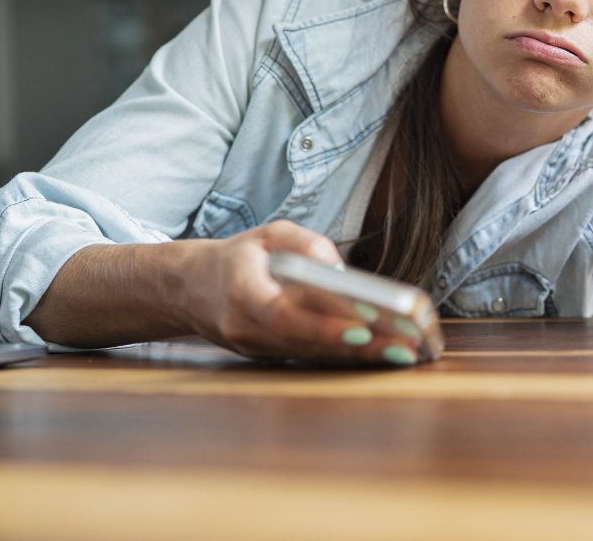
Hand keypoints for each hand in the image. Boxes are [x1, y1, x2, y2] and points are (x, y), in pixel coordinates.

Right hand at [171, 220, 420, 365]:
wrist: (189, 288)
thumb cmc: (238, 257)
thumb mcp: (268, 234)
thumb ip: (304, 243)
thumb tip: (338, 268)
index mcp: (241, 292)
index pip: (283, 315)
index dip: (322, 326)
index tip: (362, 328)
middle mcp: (244, 329)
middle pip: (305, 344)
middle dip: (356, 348)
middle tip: (402, 348)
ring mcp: (254, 350)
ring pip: (310, 356)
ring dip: (357, 358)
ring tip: (402, 353)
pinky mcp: (266, 358)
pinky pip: (307, 358)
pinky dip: (342, 357)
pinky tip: (379, 355)